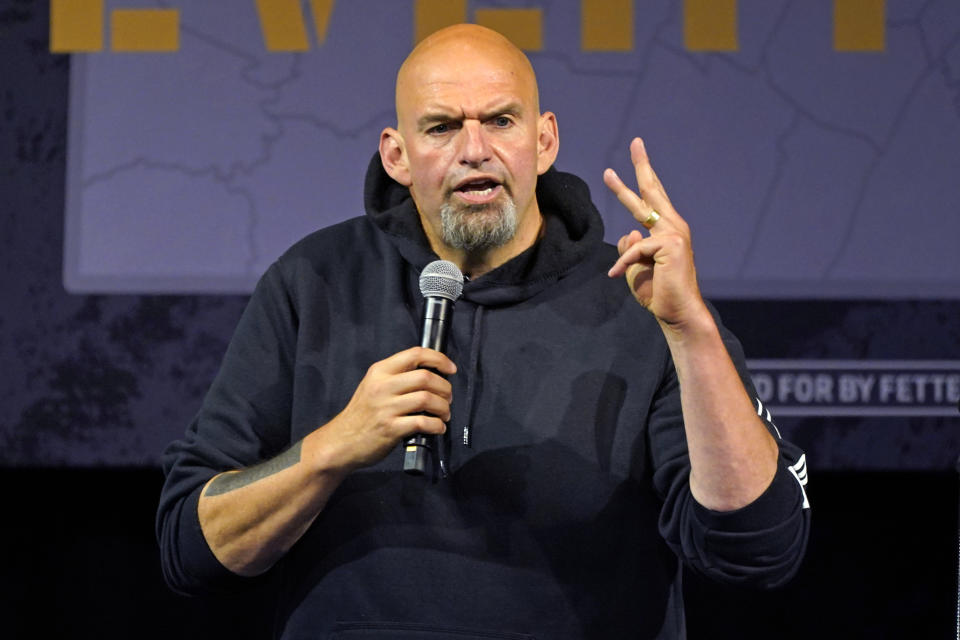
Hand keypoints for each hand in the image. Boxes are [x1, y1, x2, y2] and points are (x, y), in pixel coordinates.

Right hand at [322, 347, 455, 471]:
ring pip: (427, 399)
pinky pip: (423, 423)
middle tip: (448, 398)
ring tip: (444, 414)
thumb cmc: (361, 415)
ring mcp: (386, 408)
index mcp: (380, 371)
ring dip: (443, 407)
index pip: (415, 354)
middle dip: (445, 388)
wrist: (340, 442)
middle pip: (426, 377)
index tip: (451, 369)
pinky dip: (437, 425)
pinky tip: (438, 428)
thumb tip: (431, 375)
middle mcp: (382, 386)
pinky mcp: (390, 429)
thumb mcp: (373, 386)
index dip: (439, 359)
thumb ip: (396, 377)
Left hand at [604, 138, 706, 327]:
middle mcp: (674, 227)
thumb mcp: (637, 269)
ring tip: (607, 173)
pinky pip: (635, 248)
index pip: (654, 199)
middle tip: (635, 142)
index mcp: (668, 231)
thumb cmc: (659, 294)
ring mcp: (675, 234)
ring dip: (621, 191)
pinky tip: (615, 275)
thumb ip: (632, 249)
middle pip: (653, 191)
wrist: (678, 314)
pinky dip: (623, 264)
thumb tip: (629, 232)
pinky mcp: (671, 245)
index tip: (637, 153)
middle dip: (642, 165)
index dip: (644, 175)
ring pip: (639, 212)